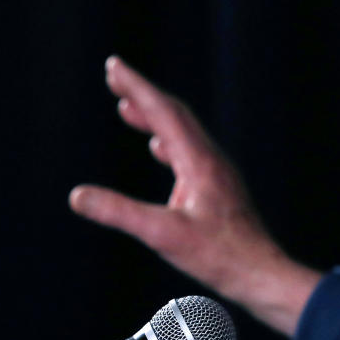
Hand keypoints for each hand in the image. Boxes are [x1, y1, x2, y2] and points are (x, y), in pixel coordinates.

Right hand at [70, 57, 320, 335]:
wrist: (261, 273)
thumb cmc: (220, 256)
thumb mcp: (162, 235)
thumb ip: (120, 213)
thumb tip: (78, 196)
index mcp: (200, 162)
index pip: (164, 112)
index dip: (137, 87)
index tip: (114, 66)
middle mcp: (211, 160)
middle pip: (175, 115)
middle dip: (143, 95)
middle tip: (115, 77)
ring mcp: (218, 173)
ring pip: (183, 134)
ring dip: (155, 117)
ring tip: (128, 108)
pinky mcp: (219, 189)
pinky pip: (189, 153)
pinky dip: (168, 141)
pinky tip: (159, 148)